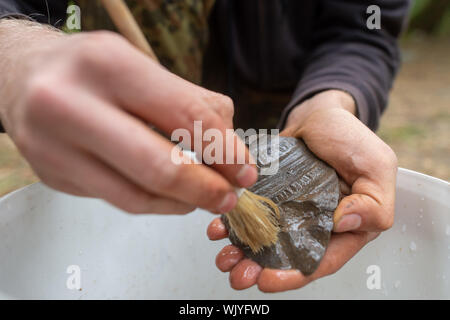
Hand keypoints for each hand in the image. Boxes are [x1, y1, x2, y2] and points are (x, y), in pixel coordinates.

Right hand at [0, 21, 256, 213]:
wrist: (23, 78)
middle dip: (205, 189)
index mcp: (107, 65)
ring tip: (205, 198)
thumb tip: (232, 147)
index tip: (244, 169)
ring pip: (136, 196)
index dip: (224, 150)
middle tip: (229, 196)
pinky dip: (154, 203)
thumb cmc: (91, 71)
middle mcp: (71, 105)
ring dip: (182, 203)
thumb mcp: (142, 66)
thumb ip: (193, 102)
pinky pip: (117, 200)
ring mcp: (55, 147)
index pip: (184, 114)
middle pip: (157, 167)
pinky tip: (171, 197)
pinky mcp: (53, 177)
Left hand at [207, 90, 396, 291]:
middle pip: (287, 258)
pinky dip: (233, 224)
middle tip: (237, 275)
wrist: (319, 114)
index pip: (321, 261)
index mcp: (345, 228)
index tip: (267, 279)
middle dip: (260, 269)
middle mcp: (314, 225)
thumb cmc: (350, 137)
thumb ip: (374, 203)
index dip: (295, 275)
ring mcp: (289, 212)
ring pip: (264, 241)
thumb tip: (345, 224)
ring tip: (223, 257)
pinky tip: (219, 227)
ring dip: (242, 252)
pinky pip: (250, 214)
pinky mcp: (269, 197)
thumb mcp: (376, 167)